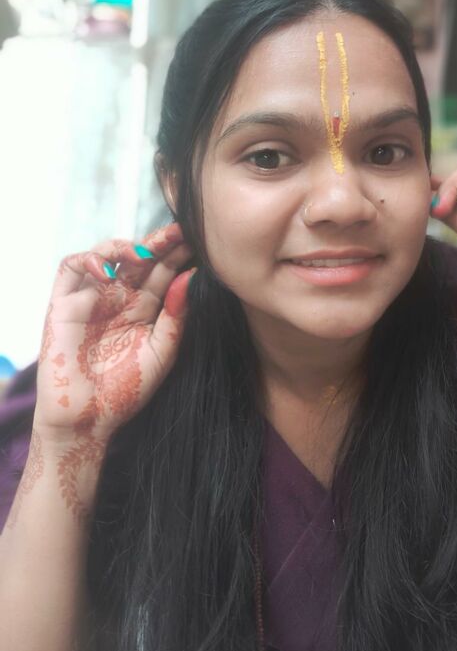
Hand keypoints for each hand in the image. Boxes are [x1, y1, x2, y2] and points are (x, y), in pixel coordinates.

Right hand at [29, 223, 194, 519]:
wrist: (89, 420)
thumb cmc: (127, 391)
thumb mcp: (162, 352)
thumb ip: (176, 316)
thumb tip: (190, 277)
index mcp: (145, 308)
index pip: (163, 272)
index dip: (178, 256)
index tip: (199, 242)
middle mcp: (119, 297)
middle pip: (139, 259)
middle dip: (159, 242)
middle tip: (179, 231)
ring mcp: (92, 297)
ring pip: (106, 254)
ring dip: (124, 246)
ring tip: (144, 253)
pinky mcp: (64, 303)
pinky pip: (71, 268)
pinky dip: (87, 260)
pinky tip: (108, 271)